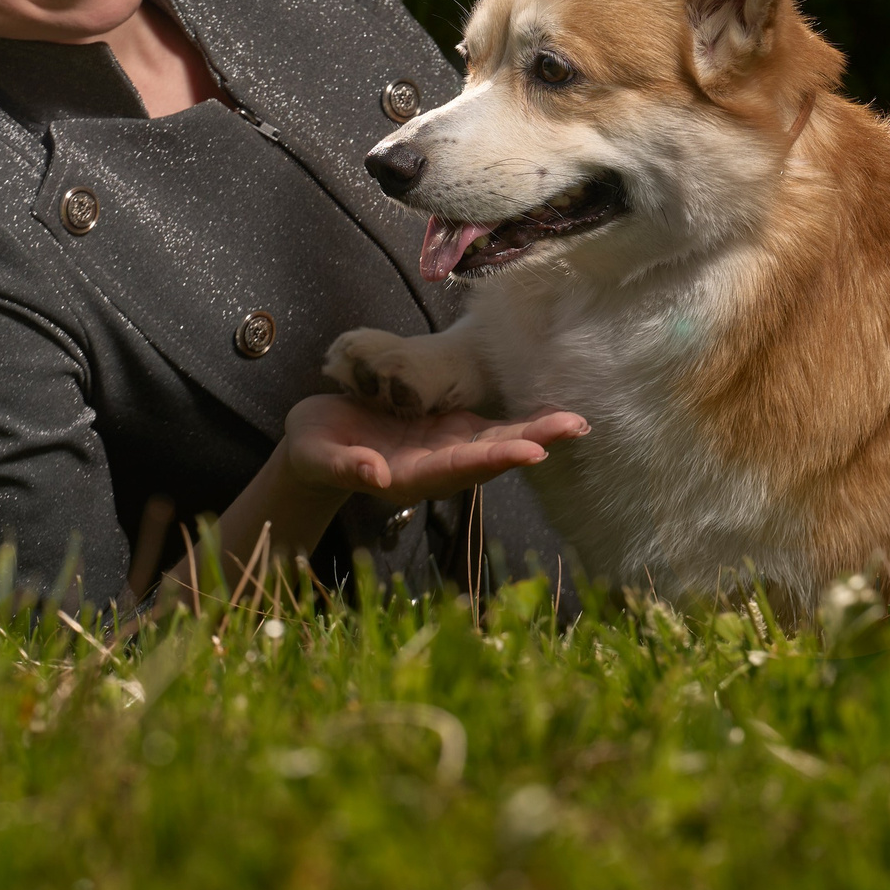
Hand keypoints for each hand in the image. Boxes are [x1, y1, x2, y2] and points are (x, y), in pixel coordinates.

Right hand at [280, 392, 589, 508]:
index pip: (457, 469)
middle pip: (491, 456)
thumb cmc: (313, 451)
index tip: (531, 452)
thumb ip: (345, 466)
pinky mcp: (445, 427)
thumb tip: (376, 474)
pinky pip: (489, 426)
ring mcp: (444, 446)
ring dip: (537, 433)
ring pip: (498, 441)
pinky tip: (552, 413)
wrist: (316, 442)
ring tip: (577, 422)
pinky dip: (521, 421)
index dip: (494, 460)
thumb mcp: (317, 457)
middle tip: (575, 428)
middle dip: (533, 443)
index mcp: (408, 477)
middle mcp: (436, 465)